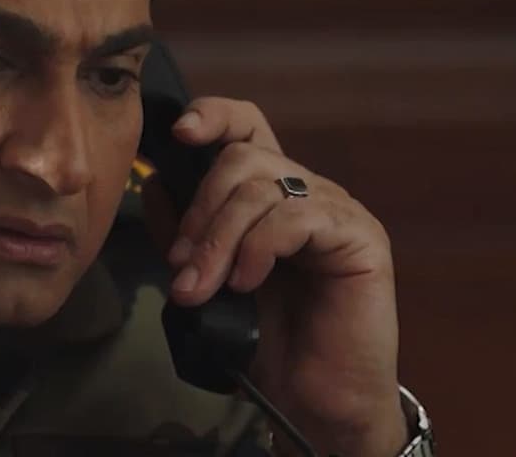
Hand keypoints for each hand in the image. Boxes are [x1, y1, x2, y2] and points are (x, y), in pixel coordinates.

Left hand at [142, 97, 406, 456]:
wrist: (311, 399)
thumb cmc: (265, 340)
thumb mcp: (209, 278)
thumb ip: (185, 231)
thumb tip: (155, 182)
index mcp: (272, 195)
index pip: (246, 127)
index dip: (213, 116)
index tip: (179, 132)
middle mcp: (307, 191)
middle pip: (241, 158)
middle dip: (199, 212)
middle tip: (180, 266)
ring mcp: (337, 210)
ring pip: (261, 188)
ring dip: (218, 240)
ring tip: (203, 288)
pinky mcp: (360, 236)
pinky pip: (295, 217)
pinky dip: (258, 249)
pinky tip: (247, 284)